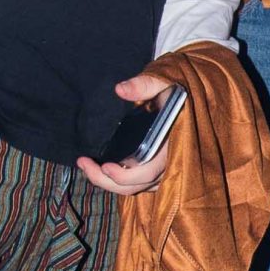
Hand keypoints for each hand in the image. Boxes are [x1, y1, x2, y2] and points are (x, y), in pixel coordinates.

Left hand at [77, 73, 178, 194]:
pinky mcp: (155, 171)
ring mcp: (163, 170)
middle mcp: (170, 164)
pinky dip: (117, 180)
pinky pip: (135, 184)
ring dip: (107, 181)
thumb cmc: (176, 90)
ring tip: (86, 165)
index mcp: (173, 146)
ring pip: (133, 188)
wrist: (185, 96)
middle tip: (84, 163)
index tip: (104, 166)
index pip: (148, 172)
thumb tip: (120, 89)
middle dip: (105, 180)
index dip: (125, 175)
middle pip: (135, 185)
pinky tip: (100, 167)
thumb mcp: (164, 82)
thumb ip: (144, 85)